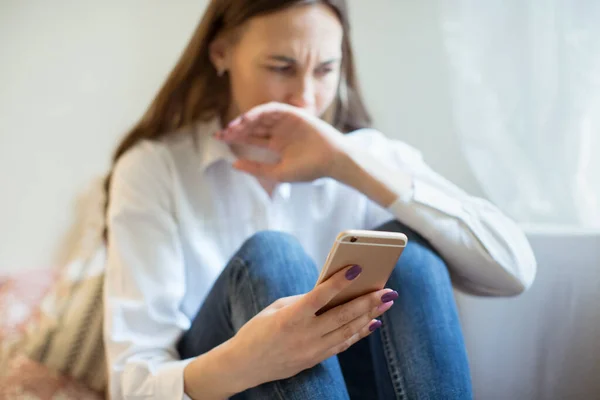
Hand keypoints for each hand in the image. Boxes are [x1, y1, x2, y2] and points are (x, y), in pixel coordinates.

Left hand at [215, 102, 346, 181]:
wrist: (332, 161)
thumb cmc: (309, 169)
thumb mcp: (277, 172)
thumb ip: (256, 168)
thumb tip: (233, 164)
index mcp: (277, 144)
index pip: (252, 137)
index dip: (235, 137)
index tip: (219, 138)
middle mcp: (280, 131)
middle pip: (253, 125)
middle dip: (236, 128)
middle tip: (221, 132)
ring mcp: (287, 122)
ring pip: (261, 117)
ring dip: (246, 120)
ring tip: (233, 127)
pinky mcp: (294, 114)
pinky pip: (273, 109)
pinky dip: (260, 112)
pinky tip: (248, 118)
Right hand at [228, 264, 397, 390]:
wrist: (244, 365)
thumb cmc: (258, 330)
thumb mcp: (275, 309)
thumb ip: (303, 300)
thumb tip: (331, 293)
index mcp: (290, 317)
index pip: (320, 296)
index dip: (340, 282)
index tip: (357, 268)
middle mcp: (304, 335)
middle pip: (342, 316)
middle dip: (368, 302)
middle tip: (388, 290)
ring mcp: (311, 350)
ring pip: (347, 331)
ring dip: (369, 316)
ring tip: (386, 303)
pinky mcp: (314, 360)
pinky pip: (342, 345)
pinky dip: (358, 333)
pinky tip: (372, 324)